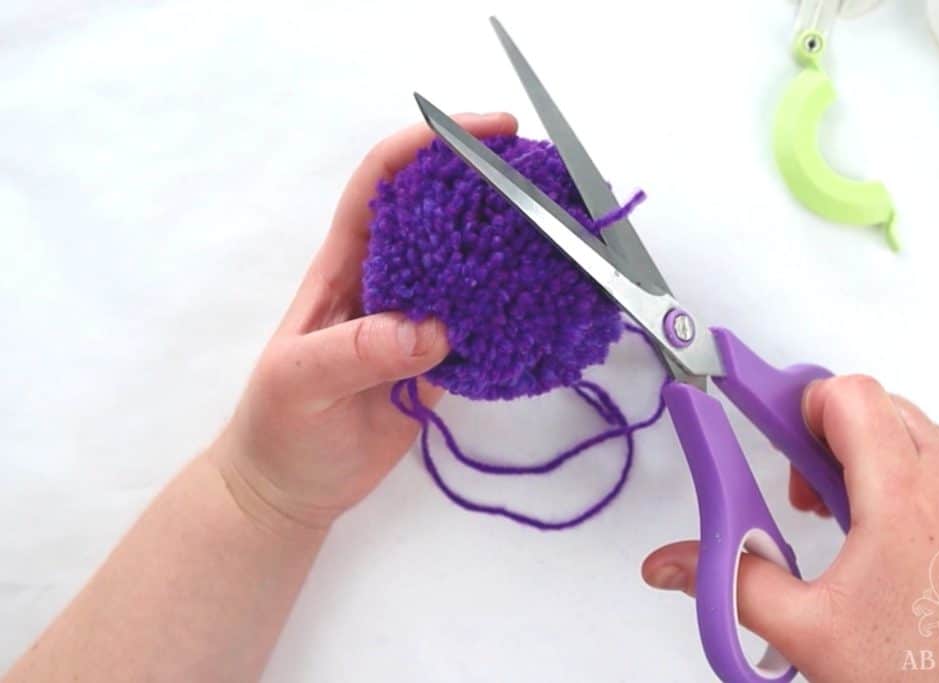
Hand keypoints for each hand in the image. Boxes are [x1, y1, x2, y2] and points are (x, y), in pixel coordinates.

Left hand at [210, 113, 517, 529]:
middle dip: (490, 181)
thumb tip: (432, 329)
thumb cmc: (278, 428)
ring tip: (568, 234)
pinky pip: (483, 326)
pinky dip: (517, 312)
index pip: (384, 181)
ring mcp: (417, 320)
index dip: (431, 144)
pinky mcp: (440, 361)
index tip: (492, 133)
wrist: (291, 488)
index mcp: (345, 265)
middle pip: (441, 210)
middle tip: (550, 179)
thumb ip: (357, 351)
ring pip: (470, 266)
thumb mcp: (300, 383)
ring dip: (514, 244)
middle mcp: (387, 281)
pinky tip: (551, 307)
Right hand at [642, 375, 938, 681]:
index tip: (766, 418)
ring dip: (876, 458)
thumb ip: (732, 582)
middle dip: (830, 438)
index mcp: (904, 495)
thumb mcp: (811, 631)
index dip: (798, 405)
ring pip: (921, 434)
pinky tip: (902, 539)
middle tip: (808, 494)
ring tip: (854, 523)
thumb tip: (676, 563)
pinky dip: (921, 481)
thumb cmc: (931, 676)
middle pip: (879, 407)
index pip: (845, 394)